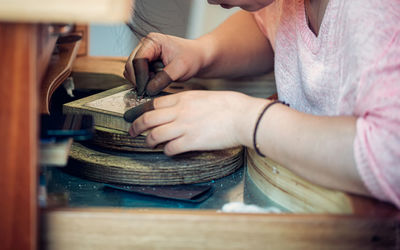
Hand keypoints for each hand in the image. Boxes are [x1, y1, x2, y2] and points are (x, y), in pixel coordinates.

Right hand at [124, 33, 206, 96]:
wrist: (197, 57)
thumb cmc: (191, 57)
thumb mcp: (180, 69)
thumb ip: (164, 78)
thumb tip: (148, 89)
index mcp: (153, 41)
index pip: (138, 60)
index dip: (140, 77)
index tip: (144, 90)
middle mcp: (145, 45)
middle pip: (130, 65)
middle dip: (138, 80)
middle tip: (148, 91)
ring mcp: (144, 53)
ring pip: (131, 70)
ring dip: (140, 81)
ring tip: (155, 84)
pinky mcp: (145, 62)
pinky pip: (136, 74)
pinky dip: (142, 81)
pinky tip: (154, 83)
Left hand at [129, 90, 266, 155]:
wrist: (242, 116)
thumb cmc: (229, 105)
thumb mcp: (204, 97)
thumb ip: (189, 102)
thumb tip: (179, 110)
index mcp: (183, 98)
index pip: (154, 104)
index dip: (142, 111)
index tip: (137, 117)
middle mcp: (179, 111)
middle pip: (148, 118)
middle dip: (136, 126)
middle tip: (132, 132)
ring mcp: (184, 127)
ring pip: (155, 135)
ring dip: (149, 141)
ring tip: (149, 144)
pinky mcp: (191, 142)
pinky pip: (170, 148)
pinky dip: (166, 151)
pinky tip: (169, 151)